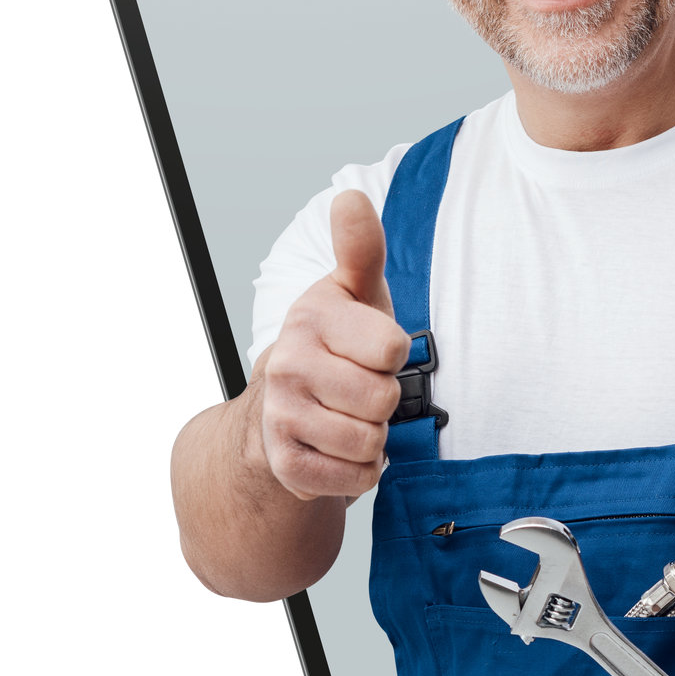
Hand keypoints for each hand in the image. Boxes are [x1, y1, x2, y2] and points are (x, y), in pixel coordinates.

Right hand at [259, 190, 411, 502]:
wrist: (284, 406)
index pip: (391, 349)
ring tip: (350, 416)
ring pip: (369, 443)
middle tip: (360, 387)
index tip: (372, 349)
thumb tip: (349, 197)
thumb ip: (361, 249)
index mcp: (310, 318)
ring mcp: (282, 416)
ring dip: (373, 436)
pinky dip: (360, 471)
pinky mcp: (285, 463)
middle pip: (383, 401)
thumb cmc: (338, 344)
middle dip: (383, 400)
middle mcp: (287, 365)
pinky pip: (353, 478)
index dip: (392, 354)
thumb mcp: (356, 293)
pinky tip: (341, 448)